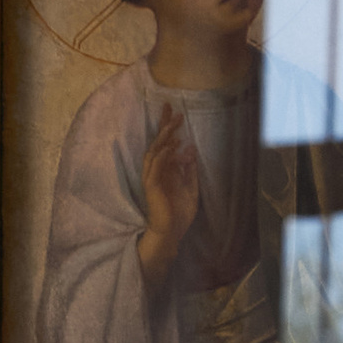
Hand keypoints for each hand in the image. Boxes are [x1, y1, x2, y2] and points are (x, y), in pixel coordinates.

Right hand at [134, 104, 199, 291]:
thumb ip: (189, 169)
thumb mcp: (191, 187)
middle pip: (158, 144)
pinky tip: (170, 147)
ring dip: (163, 138)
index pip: (165, 145)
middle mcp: (157, 172)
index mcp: (166, 171)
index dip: (168, 128)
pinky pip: (154, 168)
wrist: (171, 233)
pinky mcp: (151, 187)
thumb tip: (189, 148)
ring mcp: (152, 179)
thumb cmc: (179, 213)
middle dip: (164, 126)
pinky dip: (162, 156)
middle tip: (171, 109)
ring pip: (154, 153)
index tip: (174, 112)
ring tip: (172, 125)